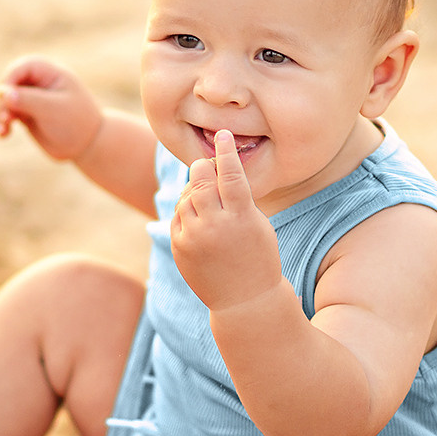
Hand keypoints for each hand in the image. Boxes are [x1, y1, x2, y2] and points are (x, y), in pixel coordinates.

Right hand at [0, 56, 103, 161]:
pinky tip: (2, 134)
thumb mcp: (54, 110)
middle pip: (9, 84)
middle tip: (6, 118)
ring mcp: (31, 99)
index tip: (5, 96)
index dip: (10, 79)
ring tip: (2, 129)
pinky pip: (6, 114)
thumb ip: (29, 100)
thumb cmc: (76, 122)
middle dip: (3, 100)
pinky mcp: (26, 114)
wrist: (88, 145)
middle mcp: (38, 83)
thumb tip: (2, 92)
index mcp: (50, 73)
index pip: (23, 67)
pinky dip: (1, 123)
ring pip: (4, 101)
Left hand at [170, 129, 284, 311]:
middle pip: (201, 180)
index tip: (223, 134)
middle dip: (203, 168)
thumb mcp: (257, 224)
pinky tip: (199, 217)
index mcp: (241, 217)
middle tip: (207, 167)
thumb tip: (213, 171)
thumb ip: (237, 199)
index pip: (230, 173)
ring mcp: (194, 238)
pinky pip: (178, 215)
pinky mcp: (179, 247)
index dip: (226, 150)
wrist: (244, 301)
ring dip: (195, 190)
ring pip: (186, 196)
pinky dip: (187, 210)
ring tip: (207, 198)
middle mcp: (215, 226)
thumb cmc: (258, 257)